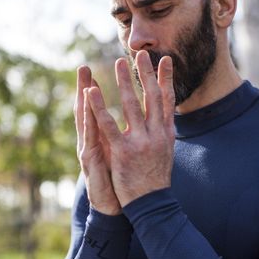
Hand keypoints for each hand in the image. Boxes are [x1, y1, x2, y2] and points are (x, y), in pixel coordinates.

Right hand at [75, 65, 120, 214]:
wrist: (113, 209)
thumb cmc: (118, 181)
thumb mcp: (120, 155)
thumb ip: (119, 138)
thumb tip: (129, 124)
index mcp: (101, 139)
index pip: (96, 111)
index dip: (93, 91)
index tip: (93, 71)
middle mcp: (91, 141)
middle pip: (87, 110)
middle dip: (84, 87)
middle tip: (83, 66)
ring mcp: (88, 149)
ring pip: (85, 118)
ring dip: (84, 95)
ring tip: (84, 78)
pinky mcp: (90, 158)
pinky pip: (90, 132)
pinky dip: (89, 114)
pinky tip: (87, 99)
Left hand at [86, 51, 175, 206]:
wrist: (152, 205)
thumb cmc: (156, 178)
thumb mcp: (166, 151)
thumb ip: (164, 131)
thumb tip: (168, 113)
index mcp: (166, 133)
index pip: (168, 100)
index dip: (166, 79)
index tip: (166, 60)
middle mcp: (156, 134)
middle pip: (152, 97)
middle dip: (146, 74)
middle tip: (140, 53)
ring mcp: (140, 143)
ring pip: (131, 106)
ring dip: (124, 82)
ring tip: (118, 63)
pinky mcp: (122, 152)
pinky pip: (108, 125)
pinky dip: (98, 108)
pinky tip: (91, 92)